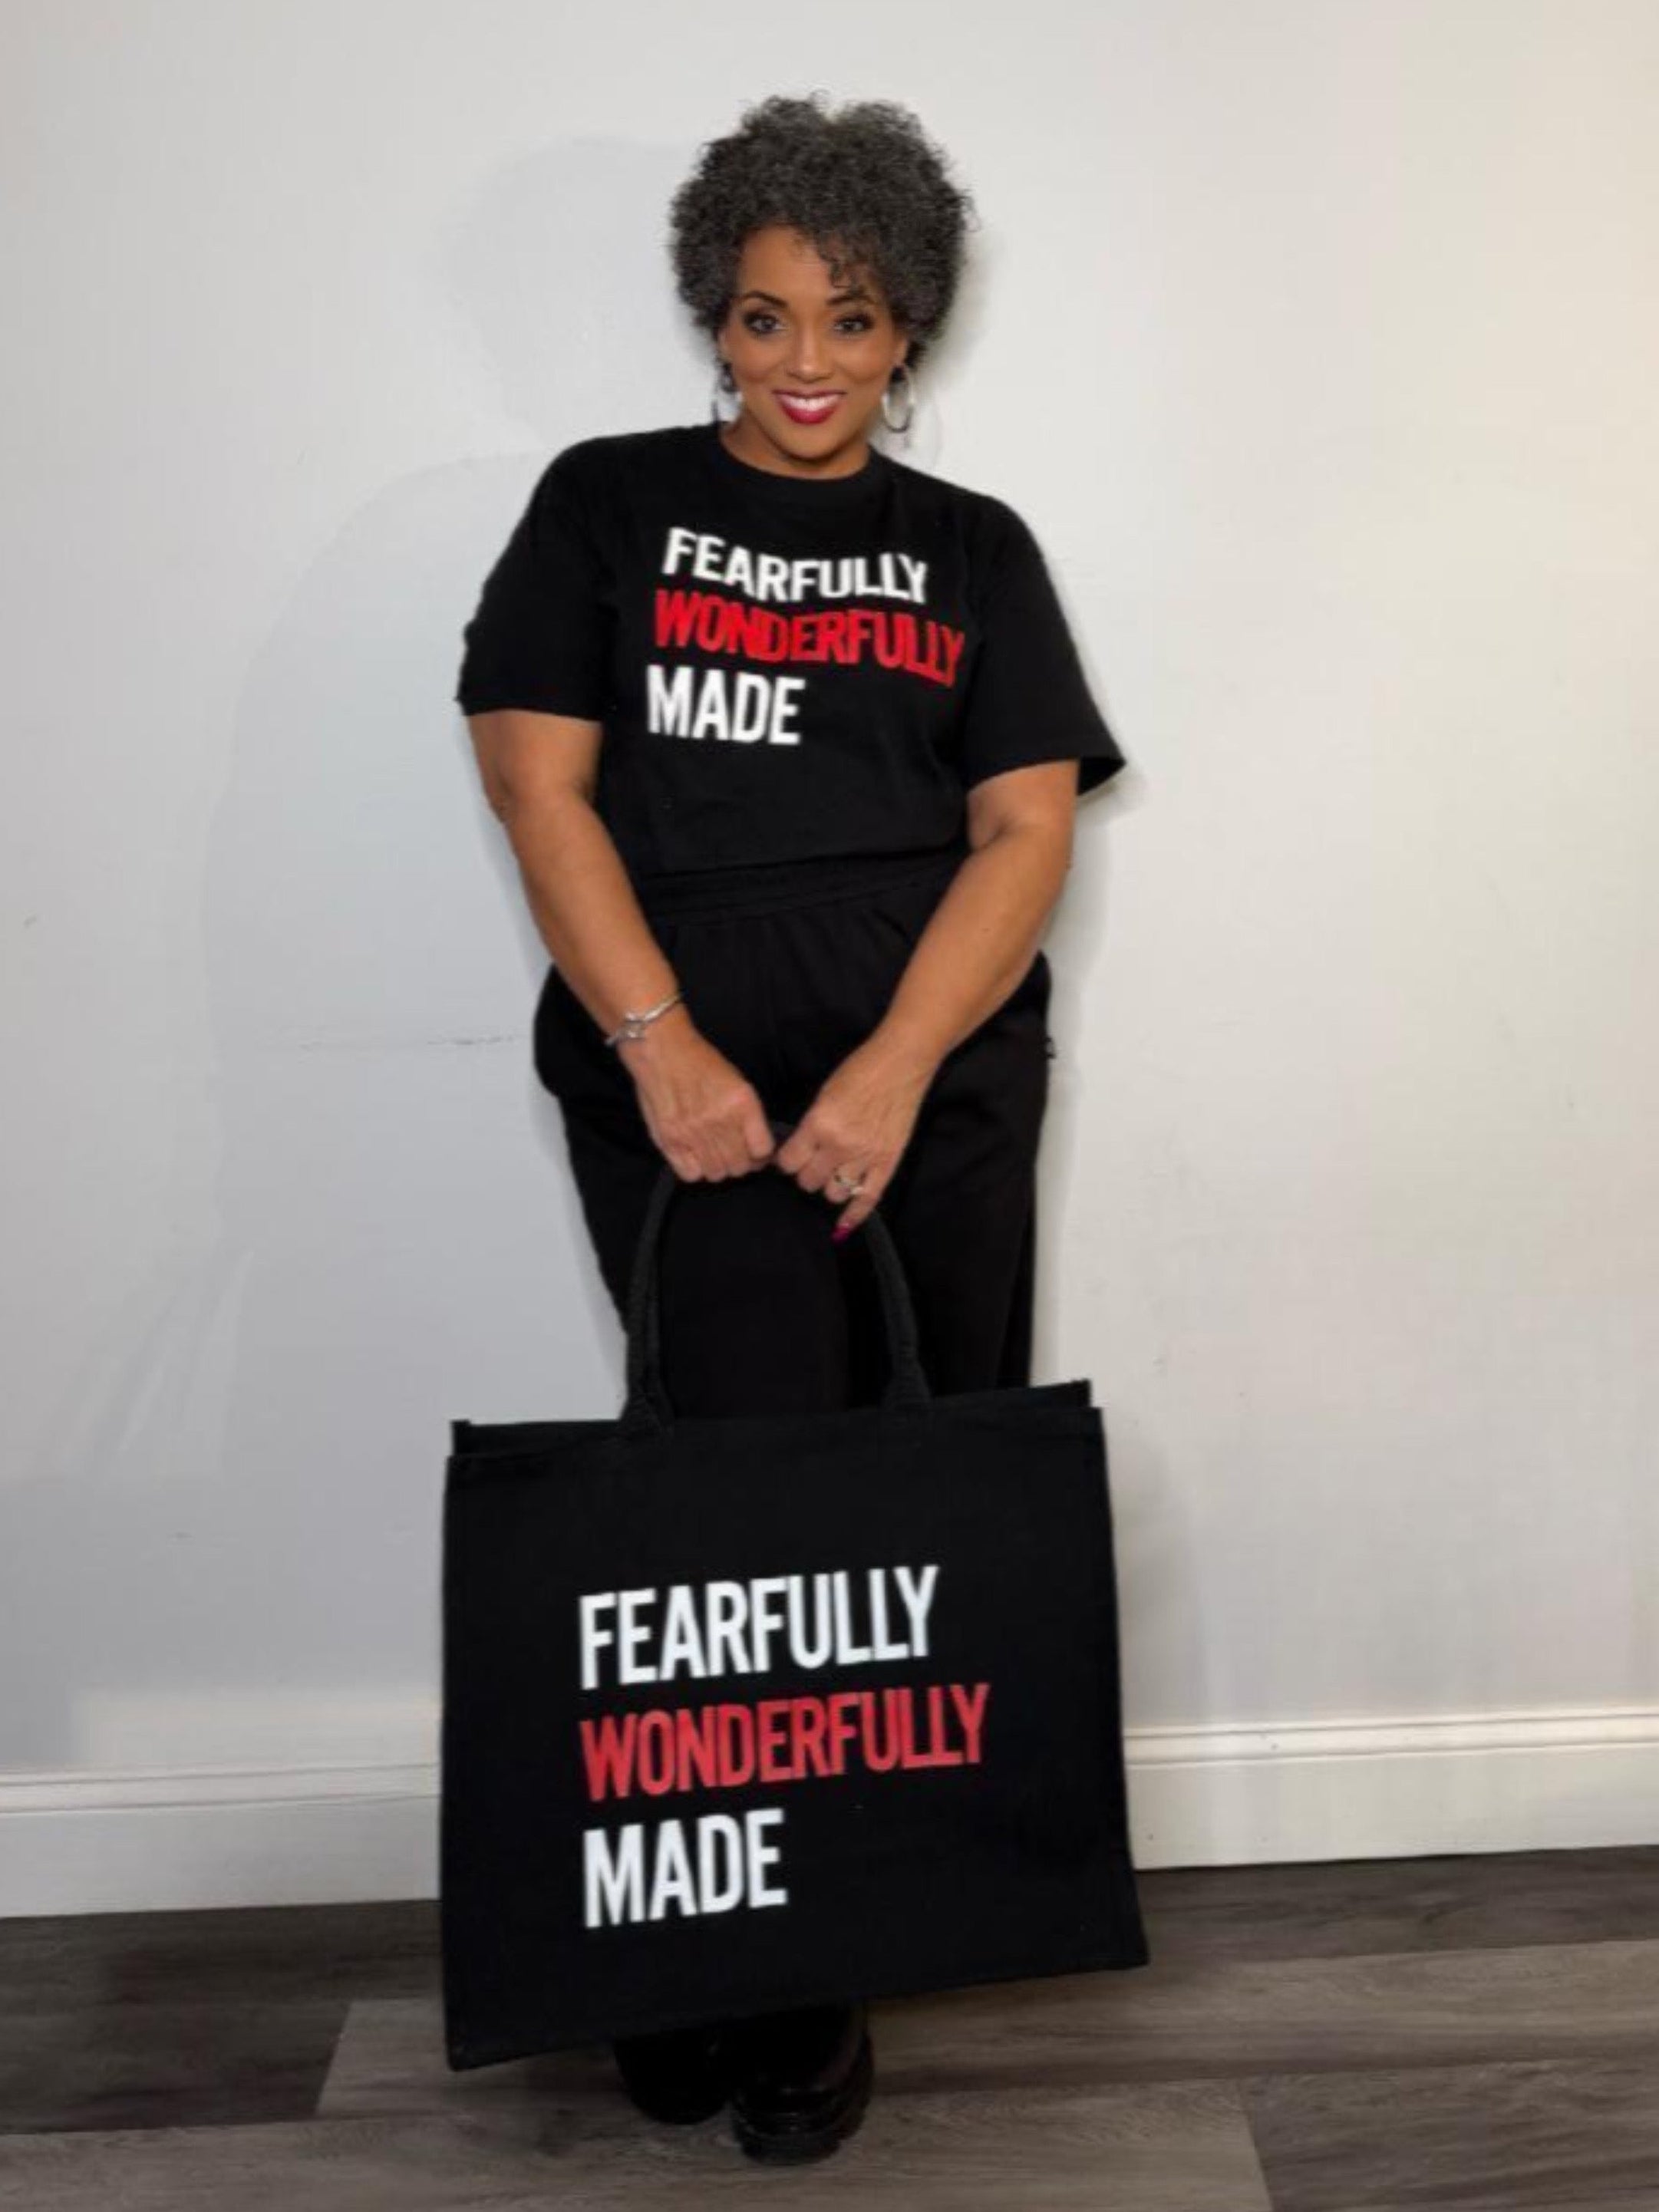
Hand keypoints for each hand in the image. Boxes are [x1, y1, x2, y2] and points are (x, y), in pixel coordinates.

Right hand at [621, 1012, 776, 1182]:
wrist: (662, 1049)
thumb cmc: (700, 1062)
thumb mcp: (736, 1081)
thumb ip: (748, 1116)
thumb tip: (759, 1148)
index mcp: (741, 1103)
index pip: (762, 1149)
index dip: (761, 1155)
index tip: (757, 1153)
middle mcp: (719, 1120)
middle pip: (740, 1166)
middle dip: (741, 1163)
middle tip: (734, 1154)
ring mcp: (693, 1132)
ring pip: (717, 1173)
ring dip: (718, 1167)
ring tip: (713, 1154)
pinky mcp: (669, 1139)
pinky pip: (690, 1174)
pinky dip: (695, 1170)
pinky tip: (694, 1156)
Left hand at [771, 1038, 934, 1235]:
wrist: (900, 1064)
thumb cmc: (859, 1071)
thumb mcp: (824, 1095)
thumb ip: (811, 1126)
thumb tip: (798, 1150)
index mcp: (819, 1124)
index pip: (789, 1162)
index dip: (786, 1162)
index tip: (789, 1159)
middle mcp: (839, 1145)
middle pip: (808, 1181)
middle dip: (806, 1174)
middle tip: (812, 1165)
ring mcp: (865, 1157)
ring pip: (834, 1193)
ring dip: (829, 1187)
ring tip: (832, 1175)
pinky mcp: (887, 1163)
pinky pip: (867, 1198)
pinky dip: (854, 1215)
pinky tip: (843, 1224)